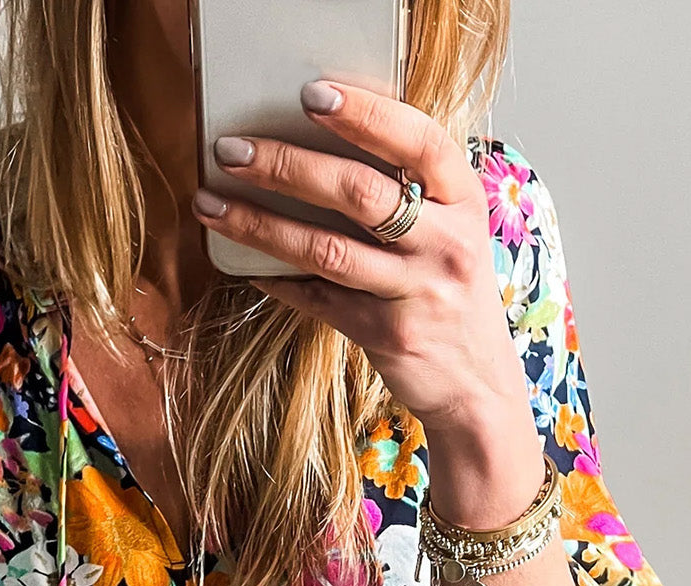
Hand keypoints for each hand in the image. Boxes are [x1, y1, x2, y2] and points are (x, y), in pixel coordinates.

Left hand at [191, 81, 533, 438]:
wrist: (478, 384)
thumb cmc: (450, 292)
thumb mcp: (450, 232)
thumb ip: (410, 193)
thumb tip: (322, 147)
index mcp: (464, 199)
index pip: (419, 141)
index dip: (365, 115)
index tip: (311, 95)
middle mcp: (447, 242)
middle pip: (360, 192)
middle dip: (287, 166)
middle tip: (232, 152)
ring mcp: (418, 291)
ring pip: (327, 249)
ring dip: (261, 225)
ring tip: (212, 205)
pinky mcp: (387, 334)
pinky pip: (318, 299)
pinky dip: (276, 279)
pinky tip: (243, 265)